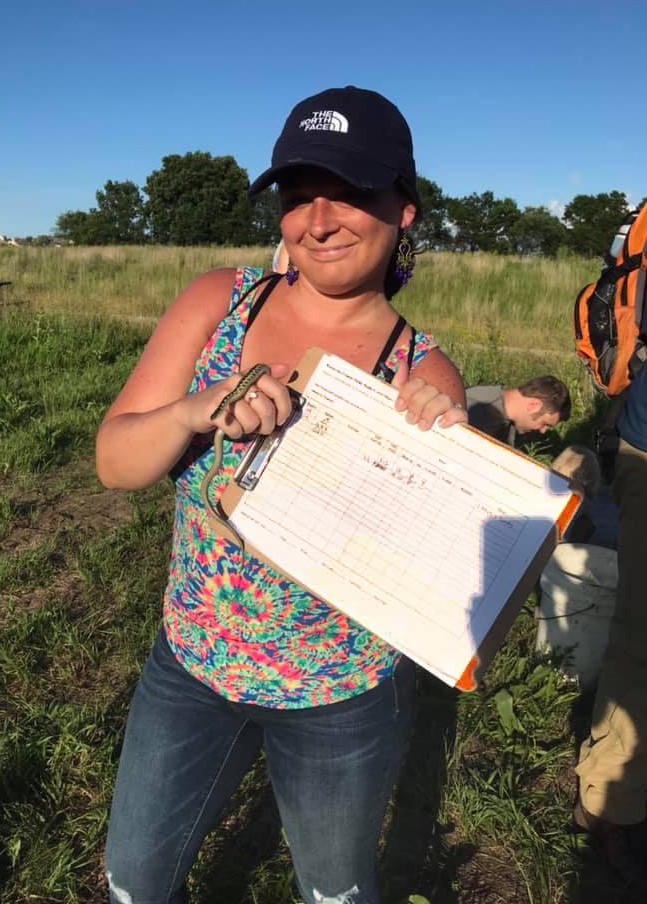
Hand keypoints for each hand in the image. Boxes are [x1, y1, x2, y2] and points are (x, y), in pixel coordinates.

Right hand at [174, 363, 292, 438]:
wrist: (191, 411)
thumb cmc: (224, 402)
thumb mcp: (245, 389)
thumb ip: (265, 380)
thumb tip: (285, 368)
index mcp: (249, 376)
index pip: (277, 389)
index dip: (284, 407)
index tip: (281, 418)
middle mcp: (238, 381)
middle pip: (266, 409)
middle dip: (266, 425)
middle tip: (261, 429)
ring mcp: (225, 394)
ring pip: (252, 421)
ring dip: (249, 430)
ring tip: (241, 426)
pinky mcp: (214, 409)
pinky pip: (236, 429)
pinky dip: (235, 433)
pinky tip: (230, 428)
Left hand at [392, 361, 466, 429]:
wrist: (421, 452)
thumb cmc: (410, 427)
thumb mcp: (402, 408)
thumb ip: (399, 385)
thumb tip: (401, 363)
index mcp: (422, 393)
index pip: (418, 383)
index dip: (407, 392)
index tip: (399, 407)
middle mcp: (436, 397)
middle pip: (430, 390)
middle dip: (417, 404)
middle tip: (410, 420)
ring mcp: (449, 408)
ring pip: (443, 399)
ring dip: (431, 411)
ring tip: (422, 425)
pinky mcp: (459, 421)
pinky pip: (460, 413)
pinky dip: (451, 416)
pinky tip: (441, 423)